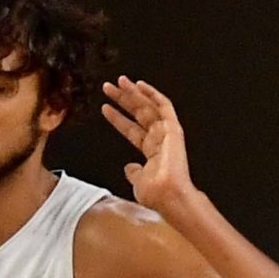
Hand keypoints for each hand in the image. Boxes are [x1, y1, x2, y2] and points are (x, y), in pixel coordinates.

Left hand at [101, 76, 196, 214]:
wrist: (168, 195)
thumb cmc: (155, 194)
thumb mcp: (137, 182)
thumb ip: (134, 172)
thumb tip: (129, 168)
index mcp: (152, 152)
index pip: (131, 130)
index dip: (118, 118)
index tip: (105, 108)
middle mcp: (159, 140)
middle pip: (138, 114)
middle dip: (123, 100)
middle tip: (109, 88)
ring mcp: (166, 133)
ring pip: (148, 106)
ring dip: (133, 93)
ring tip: (119, 82)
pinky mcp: (172, 128)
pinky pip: (163, 105)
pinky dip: (152, 94)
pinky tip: (139, 85)